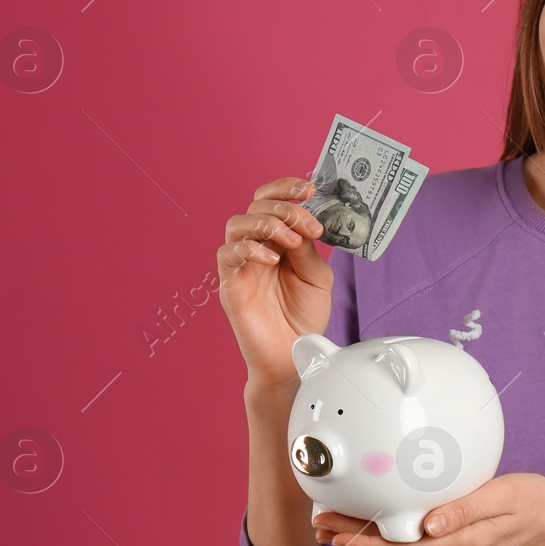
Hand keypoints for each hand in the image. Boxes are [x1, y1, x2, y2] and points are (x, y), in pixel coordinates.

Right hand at [217, 176, 332, 388]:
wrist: (294, 356)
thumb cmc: (303, 317)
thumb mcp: (317, 277)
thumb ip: (308, 249)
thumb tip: (303, 223)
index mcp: (279, 240)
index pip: (273, 201)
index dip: (287, 188)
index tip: (310, 188)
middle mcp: (258, 247)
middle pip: (255, 205)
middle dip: (283, 206)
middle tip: (307, 223)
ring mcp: (241, 265)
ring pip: (237, 224)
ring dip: (266, 223)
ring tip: (291, 240)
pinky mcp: (230, 284)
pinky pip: (227, 255)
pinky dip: (249, 249)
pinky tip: (272, 259)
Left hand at [313, 474, 544, 545]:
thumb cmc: (532, 502)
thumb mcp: (504, 496)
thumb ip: (466, 509)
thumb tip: (428, 524)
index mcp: (462, 545)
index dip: (367, 542)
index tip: (336, 534)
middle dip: (357, 537)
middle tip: (320, 524)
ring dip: (370, 535)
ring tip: (335, 522)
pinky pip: (416, 543)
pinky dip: (391, 532)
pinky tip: (376, 519)